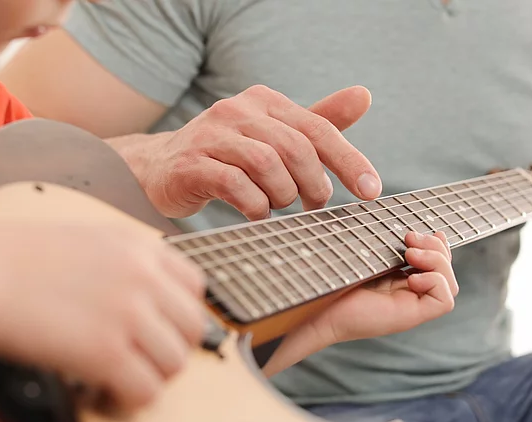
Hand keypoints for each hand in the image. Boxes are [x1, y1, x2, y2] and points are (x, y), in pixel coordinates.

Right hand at [0, 220, 206, 411]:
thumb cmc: (12, 257)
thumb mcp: (86, 238)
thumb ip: (124, 261)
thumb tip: (144, 294)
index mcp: (139, 248)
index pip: (195, 287)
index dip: (179, 313)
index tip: (160, 328)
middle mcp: (144, 279)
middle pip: (192, 328)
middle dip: (170, 348)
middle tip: (142, 359)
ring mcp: (128, 316)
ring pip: (176, 363)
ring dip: (152, 376)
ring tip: (122, 378)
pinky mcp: (106, 354)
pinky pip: (147, 391)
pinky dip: (133, 399)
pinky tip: (108, 393)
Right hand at [115, 85, 382, 219]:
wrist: (159, 168)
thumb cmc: (227, 155)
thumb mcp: (274, 134)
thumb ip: (317, 120)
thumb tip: (364, 95)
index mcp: (264, 101)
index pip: (318, 127)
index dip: (349, 160)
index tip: (372, 192)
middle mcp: (238, 111)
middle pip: (295, 148)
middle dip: (314, 184)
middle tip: (315, 207)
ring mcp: (211, 136)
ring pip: (266, 165)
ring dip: (283, 195)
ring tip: (280, 207)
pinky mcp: (191, 165)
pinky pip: (235, 186)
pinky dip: (255, 206)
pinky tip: (257, 215)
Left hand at [263, 231, 457, 375]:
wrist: (315, 306)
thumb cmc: (331, 278)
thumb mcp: (362, 252)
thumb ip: (381, 241)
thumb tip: (401, 226)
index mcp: (397, 279)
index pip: (434, 261)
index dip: (435, 244)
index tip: (417, 230)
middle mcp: (407, 294)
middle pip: (446, 270)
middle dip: (436, 247)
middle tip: (409, 238)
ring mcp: (410, 306)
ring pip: (450, 285)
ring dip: (438, 261)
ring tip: (410, 253)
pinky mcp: (411, 316)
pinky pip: (444, 301)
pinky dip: (436, 282)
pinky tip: (412, 277)